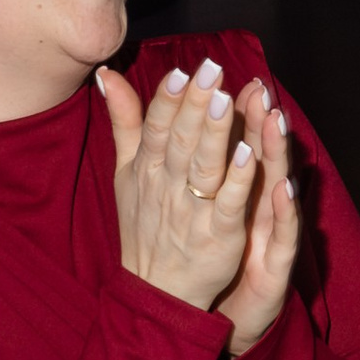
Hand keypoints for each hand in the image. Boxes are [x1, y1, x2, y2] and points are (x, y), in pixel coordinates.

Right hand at [102, 54, 257, 316]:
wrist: (155, 290)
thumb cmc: (144, 224)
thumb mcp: (126, 172)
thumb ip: (125, 122)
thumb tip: (110, 75)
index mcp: (147, 168)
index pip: (156, 128)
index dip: (167, 101)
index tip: (180, 72)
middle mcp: (168, 186)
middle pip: (182, 141)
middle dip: (196, 104)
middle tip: (211, 70)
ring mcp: (193, 211)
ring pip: (205, 167)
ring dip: (216, 133)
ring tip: (226, 100)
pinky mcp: (219, 235)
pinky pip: (227, 204)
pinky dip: (238, 179)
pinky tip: (249, 152)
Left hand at [219, 84, 298, 355]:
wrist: (223, 318)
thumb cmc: (215, 258)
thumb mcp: (201, 211)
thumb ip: (195, 170)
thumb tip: (186, 130)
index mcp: (235, 191)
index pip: (235, 143)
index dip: (236, 111)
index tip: (231, 77)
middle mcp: (259, 205)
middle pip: (260, 156)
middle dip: (259, 120)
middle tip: (259, 86)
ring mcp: (271, 231)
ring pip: (276, 185)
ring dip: (276, 153)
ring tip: (275, 120)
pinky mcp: (278, 261)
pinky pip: (282, 232)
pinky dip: (283, 209)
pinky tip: (283, 187)